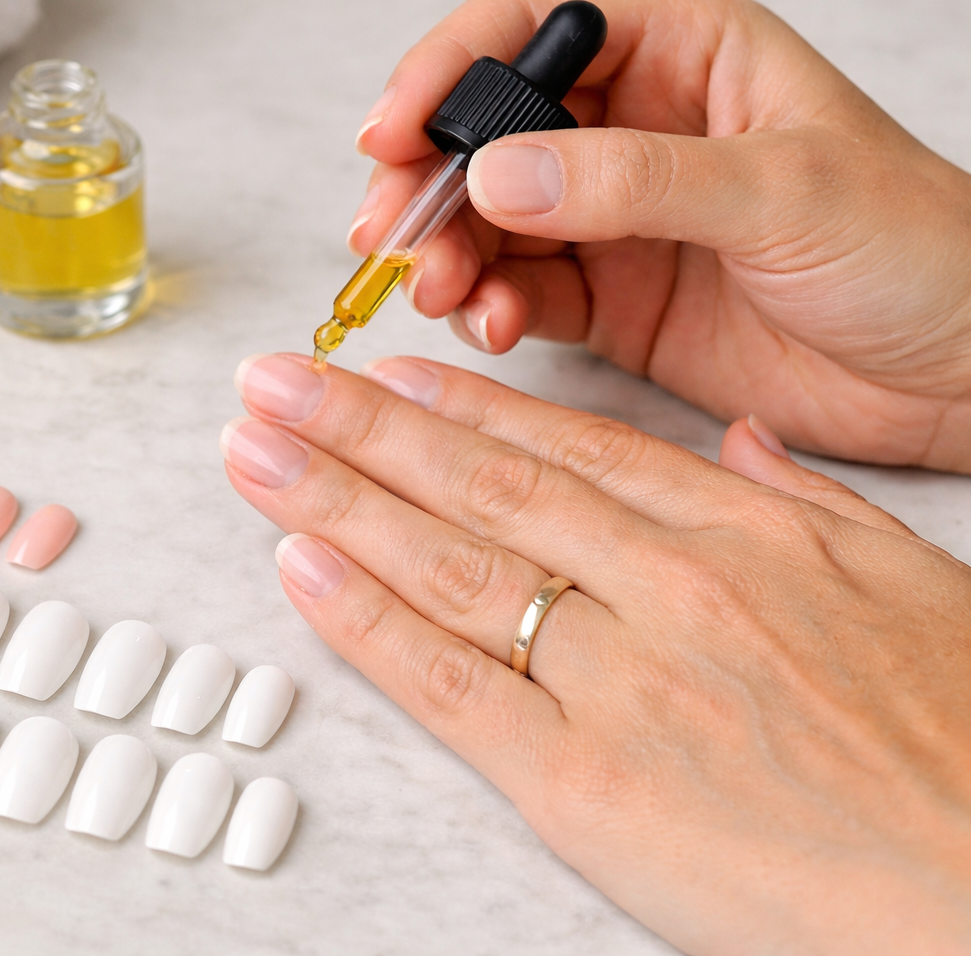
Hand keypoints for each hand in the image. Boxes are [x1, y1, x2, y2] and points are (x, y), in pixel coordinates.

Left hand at [223, 352, 970, 954]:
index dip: (459, 407)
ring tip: (255, 447)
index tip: (386, 371)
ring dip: (334, 497)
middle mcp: (665, 587)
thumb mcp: (911, 583)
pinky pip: (447, 683)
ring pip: (445, 563)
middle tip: (273, 381)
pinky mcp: (581, 784)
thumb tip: (738, 444)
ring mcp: (617, 681)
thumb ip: (806, 503)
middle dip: (360, 425)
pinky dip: (362, 619)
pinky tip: (297, 564)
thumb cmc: (960, 744)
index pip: (566, 447)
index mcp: (740, 533)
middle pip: (479, 486)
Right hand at [349, 0, 970, 471]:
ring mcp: (616, 217)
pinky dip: (489, 310)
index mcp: (684, 56)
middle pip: (486, 130)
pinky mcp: (613, 299)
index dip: (445, 70)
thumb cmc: (916, 250)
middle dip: (425, 180)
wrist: (959, 374)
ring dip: (448, 253)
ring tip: (442, 293)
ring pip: (488, 218)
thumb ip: (635, 179)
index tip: (391, 133)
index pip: (530, 30)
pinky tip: (496, 328)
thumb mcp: (783, 191)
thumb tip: (497, 171)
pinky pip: (520, 293)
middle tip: (391, 236)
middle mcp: (635, 130)